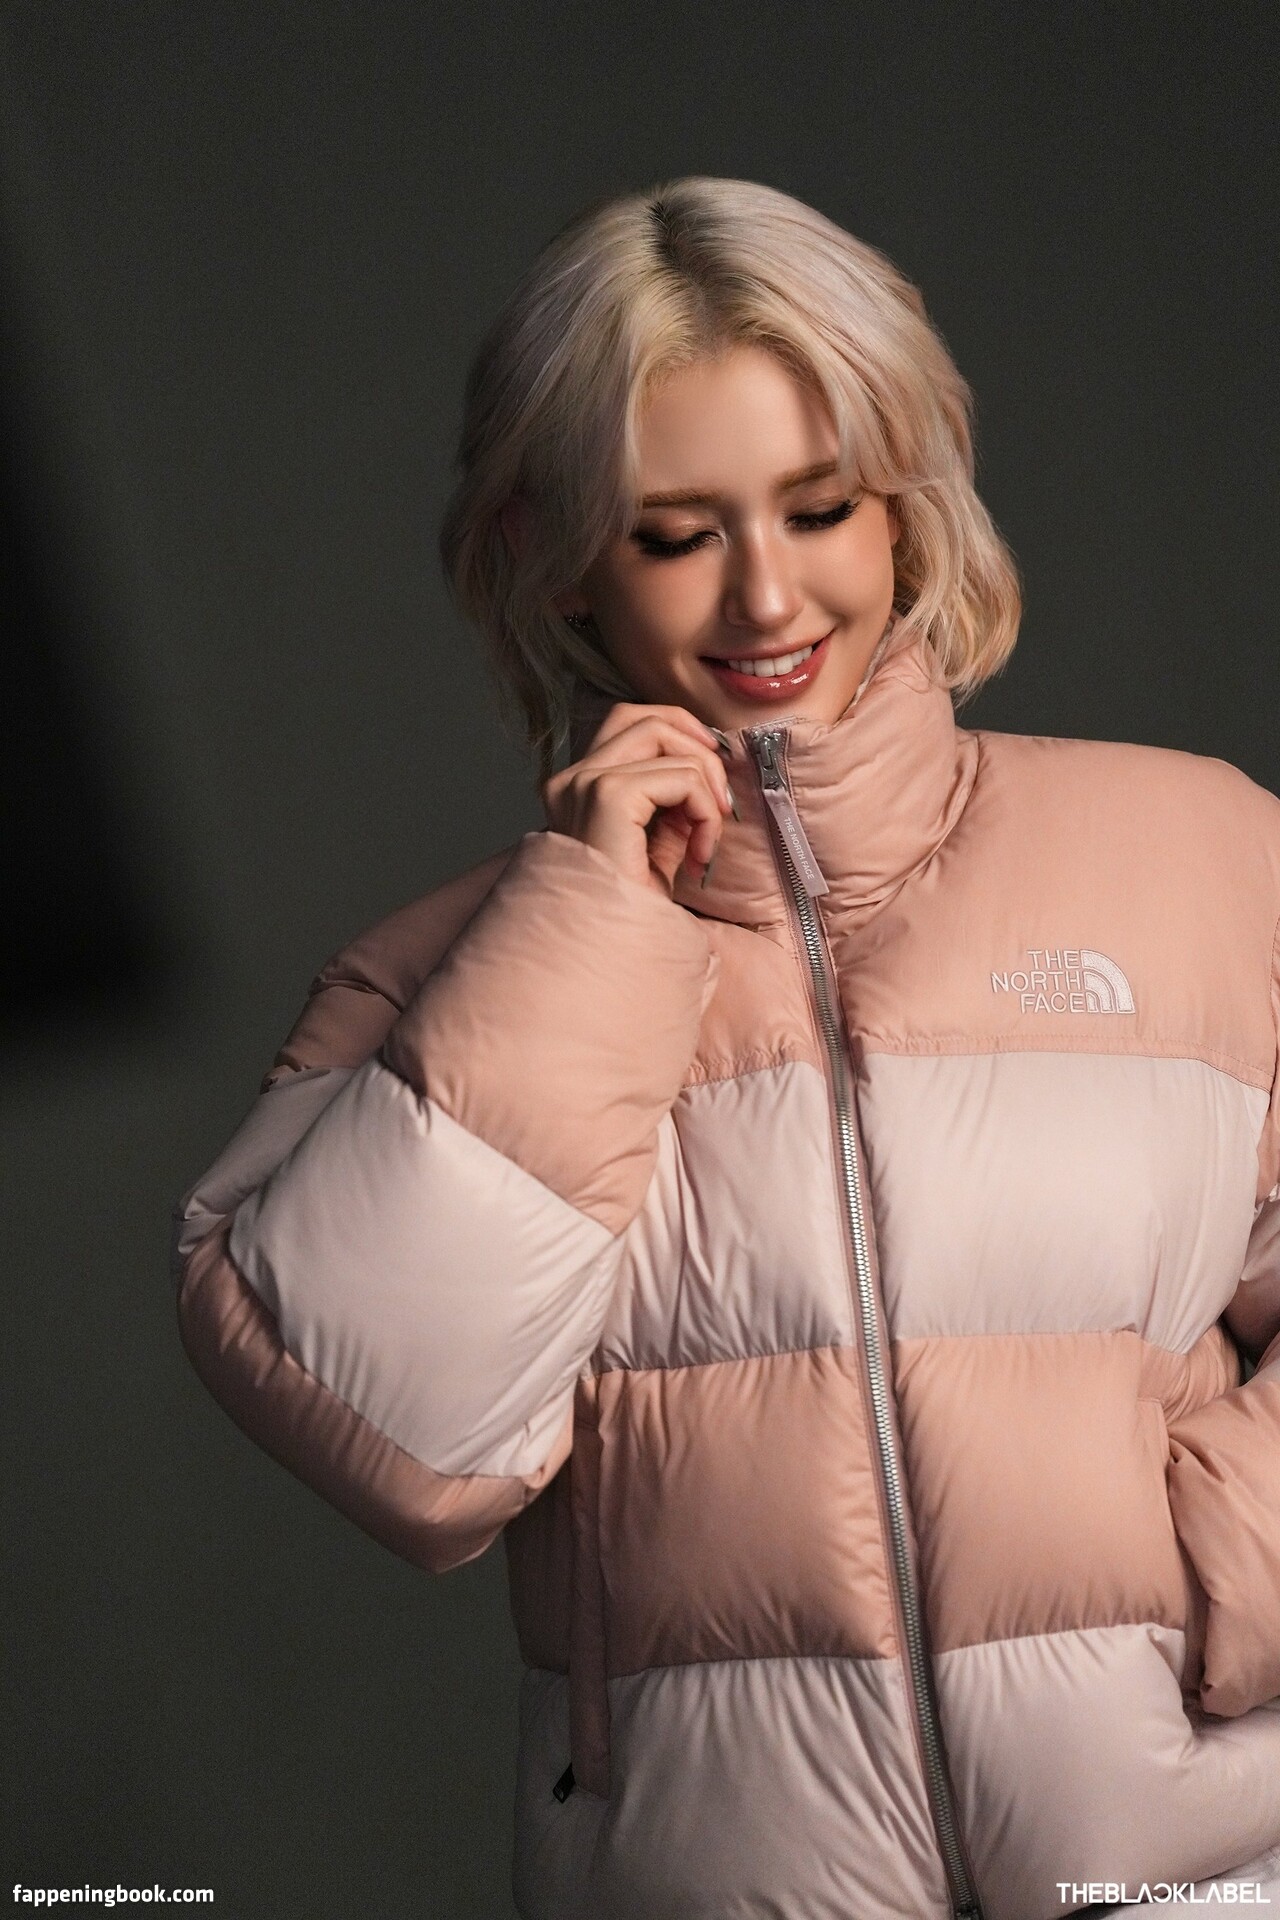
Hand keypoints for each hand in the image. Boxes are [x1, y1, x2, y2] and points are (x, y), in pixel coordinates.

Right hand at [541, 703, 733, 897]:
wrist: (610, 953)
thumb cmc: (632, 910)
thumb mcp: (659, 841)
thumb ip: (675, 799)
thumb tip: (710, 767)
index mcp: (576, 786)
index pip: (631, 722)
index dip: (682, 736)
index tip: (710, 785)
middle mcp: (570, 778)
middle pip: (647, 716)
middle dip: (700, 748)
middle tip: (721, 805)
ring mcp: (583, 784)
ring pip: (665, 736)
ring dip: (706, 785)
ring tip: (708, 838)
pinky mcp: (607, 796)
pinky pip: (679, 777)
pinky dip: (704, 810)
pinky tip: (700, 854)